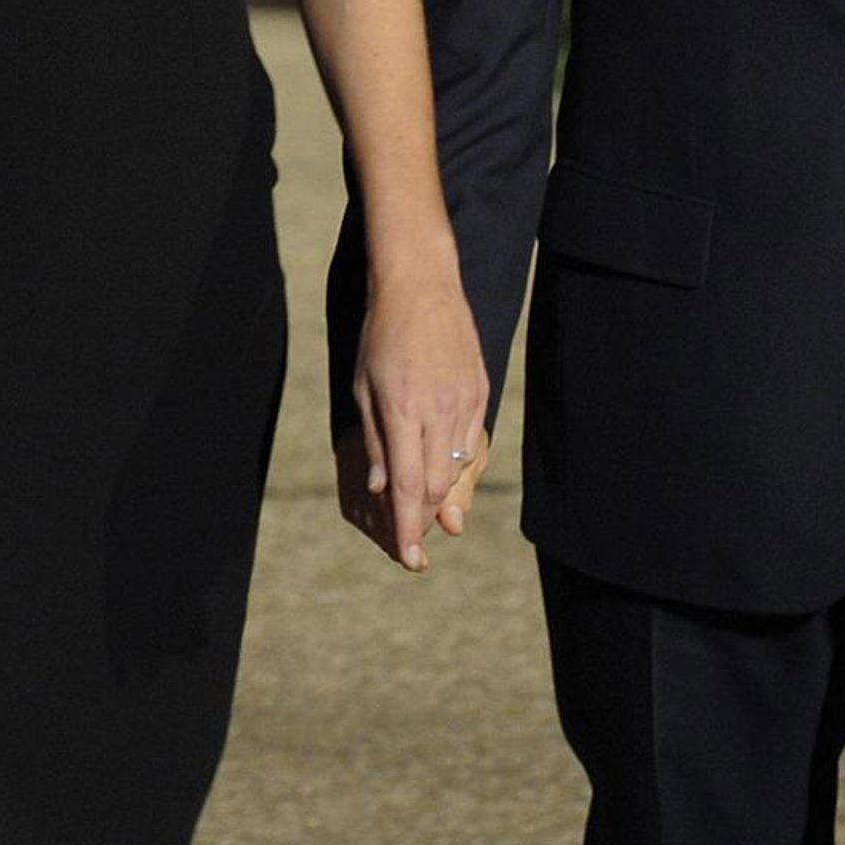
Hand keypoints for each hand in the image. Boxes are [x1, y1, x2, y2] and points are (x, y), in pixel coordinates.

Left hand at [343, 271, 487, 569]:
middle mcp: (440, 409)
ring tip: (430, 517)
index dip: (408, 528)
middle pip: (439, 485)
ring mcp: (466, 401)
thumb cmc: (381, 335)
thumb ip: (377, 442)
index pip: (410, 486)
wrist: (422, 286)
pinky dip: (459, 466)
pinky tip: (447, 474)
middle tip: (412, 543)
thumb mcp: (363, 388)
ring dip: (445, 498)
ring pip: (459, 469)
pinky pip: (472, 444)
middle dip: (426, 519)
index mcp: (404, 409)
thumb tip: (383, 491)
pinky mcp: (481, 392)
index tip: (408, 558)